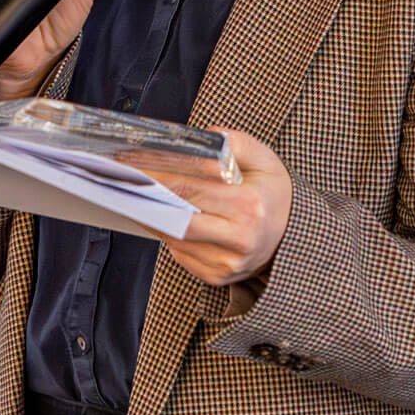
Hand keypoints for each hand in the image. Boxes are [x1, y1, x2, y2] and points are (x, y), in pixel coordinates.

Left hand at [143, 131, 292, 287]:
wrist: (292, 233)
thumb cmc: (271, 192)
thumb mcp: (263, 158)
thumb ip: (233, 142)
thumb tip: (199, 138)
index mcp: (250, 206)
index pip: (192, 189)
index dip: (159, 176)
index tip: (133, 164)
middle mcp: (239, 240)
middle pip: (178, 219)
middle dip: (147, 198)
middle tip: (122, 180)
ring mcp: (227, 263)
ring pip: (175, 239)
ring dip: (152, 216)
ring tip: (134, 195)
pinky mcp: (217, 277)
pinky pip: (180, 254)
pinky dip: (167, 233)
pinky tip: (159, 216)